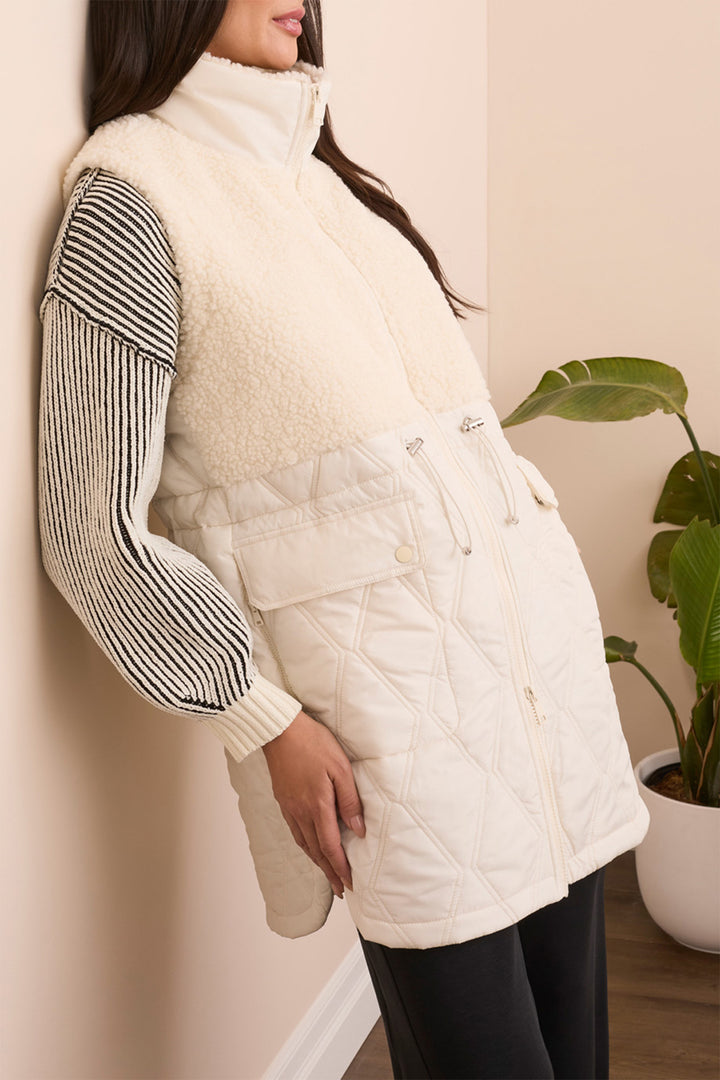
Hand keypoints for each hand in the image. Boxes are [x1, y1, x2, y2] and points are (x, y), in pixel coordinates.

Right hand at [261, 710, 365, 898]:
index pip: (330, 846)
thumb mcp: (340, 768)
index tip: (350, 883)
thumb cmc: (313, 743)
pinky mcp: (283, 800)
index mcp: (317, 806)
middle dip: (330, 872)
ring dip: (317, 861)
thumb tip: (359, 828)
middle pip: (316, 851)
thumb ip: (350, 799)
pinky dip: (305, 845)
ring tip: (328, 874)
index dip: (341, 867)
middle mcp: (300, 812)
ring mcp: (289, 807)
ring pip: (304, 843)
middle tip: (341, 889)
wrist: (279, 730)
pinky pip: (295, 831)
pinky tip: (310, 846)